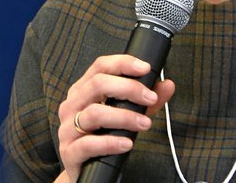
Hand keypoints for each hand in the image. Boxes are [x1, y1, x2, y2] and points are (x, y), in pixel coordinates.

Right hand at [55, 55, 175, 182]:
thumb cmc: (103, 138)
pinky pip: (88, 144)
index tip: (145, 68)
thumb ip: (145, 101)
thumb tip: (167, 86)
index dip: (122, 63)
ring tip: (144, 123)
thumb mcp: (126, 116)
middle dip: (128, 88)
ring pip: (94, 114)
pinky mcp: (69, 152)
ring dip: (124, 117)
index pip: (99, 67)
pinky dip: (110, 143)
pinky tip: (127, 144)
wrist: (86, 172)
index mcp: (82, 91)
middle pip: (97, 85)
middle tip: (150, 98)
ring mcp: (67, 128)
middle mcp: (72, 105)